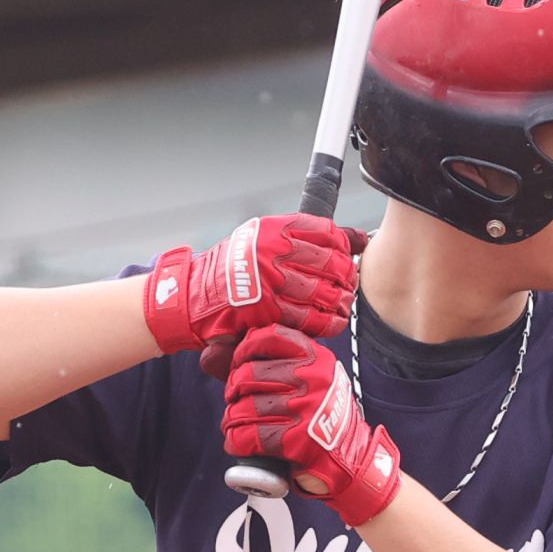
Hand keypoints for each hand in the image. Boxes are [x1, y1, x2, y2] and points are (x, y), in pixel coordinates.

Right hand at [141, 215, 363, 367]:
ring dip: (339, 300)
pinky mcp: (268, 310)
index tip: (347, 256)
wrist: (194, 294)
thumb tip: (357, 238)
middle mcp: (273, 252)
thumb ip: (305, 236)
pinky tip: (333, 321)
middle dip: (346, 275)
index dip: (343, 246)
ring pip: (322, 291)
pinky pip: (309, 317)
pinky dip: (327, 322)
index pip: (325, 232)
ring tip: (342, 302)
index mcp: (274, 229)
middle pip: (330, 262)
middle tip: (349, 283)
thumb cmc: (233, 267)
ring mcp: (270, 281)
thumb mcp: (264, 238)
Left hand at [222, 326, 405, 525]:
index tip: (239, 364)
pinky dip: (236, 441)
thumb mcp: (312, 378)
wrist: (350, 458)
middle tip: (235, 400)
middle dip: (233, 390)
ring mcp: (305, 409)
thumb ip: (277, 363)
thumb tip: (214, 354)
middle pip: (247, 374)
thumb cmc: (322, 416)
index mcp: (316, 358)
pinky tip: (238, 443)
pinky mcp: (296, 440)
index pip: (268, 337)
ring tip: (234, 424)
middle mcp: (312, 379)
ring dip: (232, 419)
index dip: (244, 350)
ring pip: (244, 407)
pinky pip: (248, 435)